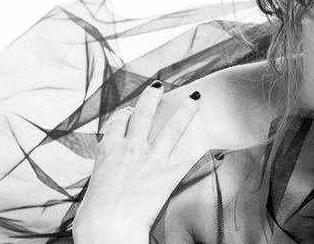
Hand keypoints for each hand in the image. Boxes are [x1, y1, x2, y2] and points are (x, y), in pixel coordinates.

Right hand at [72, 81, 200, 243]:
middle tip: (160, 84)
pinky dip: (207, 160)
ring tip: (195, 98)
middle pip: (144, 114)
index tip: (130, 109)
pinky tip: (219, 154)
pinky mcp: (167, 177)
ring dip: (186, 111)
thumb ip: (105, 183)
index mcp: (108, 151)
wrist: (107, 228)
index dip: (124, 114)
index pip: (117, 123)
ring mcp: (151, 161)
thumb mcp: (93, 192)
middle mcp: (130, 149)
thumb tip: (105, 193)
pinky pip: (192, 164)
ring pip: (172, 128)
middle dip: (153, 97)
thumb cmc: (93, 218)